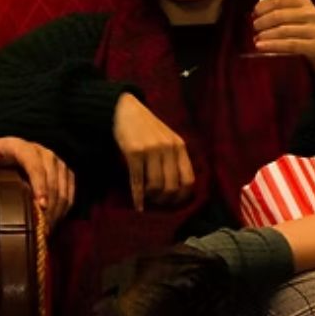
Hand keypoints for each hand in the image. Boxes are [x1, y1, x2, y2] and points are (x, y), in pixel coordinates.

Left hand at [0, 137, 74, 232]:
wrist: (17, 152)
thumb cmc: (2, 155)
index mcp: (25, 149)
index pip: (35, 167)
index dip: (40, 186)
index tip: (41, 206)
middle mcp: (46, 155)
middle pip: (53, 183)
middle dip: (48, 208)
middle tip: (41, 229)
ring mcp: (59, 165)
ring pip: (63, 192)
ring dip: (56, 213)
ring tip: (46, 231)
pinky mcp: (66, 174)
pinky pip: (70, 195)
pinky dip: (63, 212)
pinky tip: (52, 224)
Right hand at [112, 94, 193, 209]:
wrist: (125, 109)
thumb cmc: (146, 127)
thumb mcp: (167, 138)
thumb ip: (174, 157)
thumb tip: (178, 186)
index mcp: (179, 146)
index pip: (189, 179)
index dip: (182, 196)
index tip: (174, 202)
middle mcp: (168, 148)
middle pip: (172, 186)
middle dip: (165, 199)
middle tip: (157, 202)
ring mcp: (151, 150)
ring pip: (156, 185)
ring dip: (151, 198)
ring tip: (147, 198)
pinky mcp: (134, 152)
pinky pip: (137, 181)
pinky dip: (138, 198)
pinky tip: (138, 206)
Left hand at [250, 0, 314, 82]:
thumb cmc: (310, 36)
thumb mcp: (300, 19)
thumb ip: (284, 13)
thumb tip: (256, 12)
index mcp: (306, 3)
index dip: (263, 6)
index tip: (253, 13)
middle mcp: (313, 14)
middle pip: (279, 15)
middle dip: (262, 22)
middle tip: (254, 29)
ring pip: (283, 30)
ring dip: (265, 35)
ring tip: (256, 40)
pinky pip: (290, 45)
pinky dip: (273, 45)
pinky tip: (261, 47)